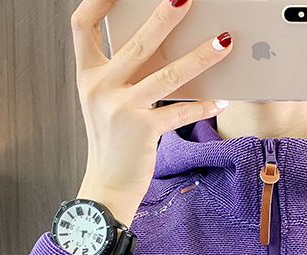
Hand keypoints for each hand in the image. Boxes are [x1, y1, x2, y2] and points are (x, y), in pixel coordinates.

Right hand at [70, 0, 233, 213]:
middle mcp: (100, 88)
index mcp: (88, 76)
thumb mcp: (104, 103)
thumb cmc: (111, 143)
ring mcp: (121, 110)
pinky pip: (179, 112)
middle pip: (137, 43)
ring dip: (199, 57)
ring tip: (223, 42)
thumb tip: (158, 45)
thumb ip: (121, 74)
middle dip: (164, 18)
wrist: (107, 185)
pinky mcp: (143, 132)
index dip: (98, 0)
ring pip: (167, 76)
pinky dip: (202, 105)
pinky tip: (219, 100)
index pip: (82, 26)